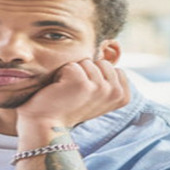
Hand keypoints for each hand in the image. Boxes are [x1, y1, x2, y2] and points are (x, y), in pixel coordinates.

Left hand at [15, 59, 129, 133]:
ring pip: (86, 62)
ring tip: (68, 93)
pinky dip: (61, 75)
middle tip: (76, 94)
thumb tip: (113, 44)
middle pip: (101, 62)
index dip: (96, 76)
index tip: (87, 95)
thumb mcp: (96, 94)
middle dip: (85, 72)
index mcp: (123, 96)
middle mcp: (115, 93)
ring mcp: (100, 88)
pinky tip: (59, 91)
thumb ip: (108, 76)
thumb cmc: (69, 107)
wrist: (47, 124)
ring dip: (73, 74)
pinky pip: (71, 65)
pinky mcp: (81, 84)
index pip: (113, 67)